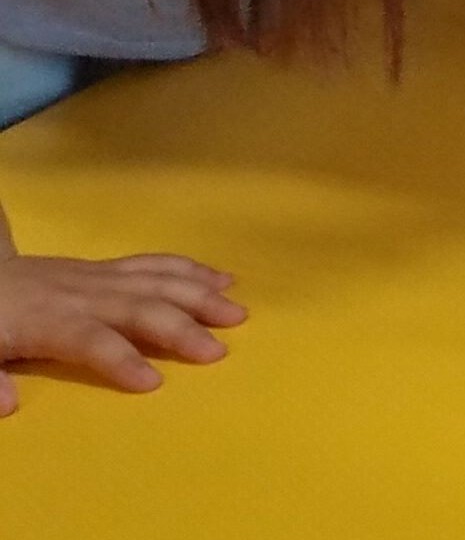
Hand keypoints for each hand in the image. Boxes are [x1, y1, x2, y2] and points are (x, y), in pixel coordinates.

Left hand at [0, 247, 243, 411]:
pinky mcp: (106, 267)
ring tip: (236, 312)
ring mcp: (99, 276)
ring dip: (199, 295)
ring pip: (155, 281)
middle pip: (139, 307)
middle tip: (218, 350)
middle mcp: (83, 294)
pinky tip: (221, 279)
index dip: (122, 359)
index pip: (92, 339)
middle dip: (180, 326)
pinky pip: (153, 264)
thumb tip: (8, 406)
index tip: (153, 383)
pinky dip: (190, 269)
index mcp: (49, 321)